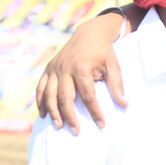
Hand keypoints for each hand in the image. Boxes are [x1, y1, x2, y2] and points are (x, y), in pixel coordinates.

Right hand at [35, 12, 128, 132]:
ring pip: (49, 94)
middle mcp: (64, 68)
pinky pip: (40, 88)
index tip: (101, 124)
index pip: (88, 96)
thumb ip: (117, 85)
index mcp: (82, 67)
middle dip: (70, 116)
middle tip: (76, 132)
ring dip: (53, 112)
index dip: (94, 112)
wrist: (88, 32)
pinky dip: (41, 102)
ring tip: (59, 126)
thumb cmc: (103, 51)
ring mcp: (54, 68)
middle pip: (64, 98)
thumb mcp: (113, 65)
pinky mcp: (48, 68)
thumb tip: (124, 105)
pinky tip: (44, 114)